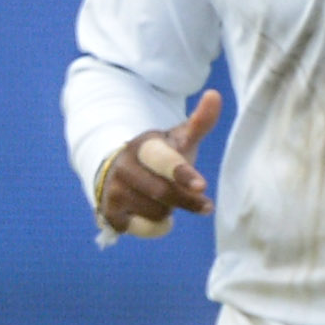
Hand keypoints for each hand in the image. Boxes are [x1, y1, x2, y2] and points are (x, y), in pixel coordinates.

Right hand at [98, 90, 221, 238]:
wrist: (120, 171)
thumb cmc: (160, 155)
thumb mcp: (179, 139)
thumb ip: (199, 122)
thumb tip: (215, 95)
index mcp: (144, 147)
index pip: (163, 160)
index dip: (182, 173)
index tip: (201, 186)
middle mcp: (123, 167)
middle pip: (163, 193)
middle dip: (188, 201)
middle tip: (204, 205)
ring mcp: (113, 190)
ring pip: (156, 212)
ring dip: (169, 210)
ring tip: (164, 199)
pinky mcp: (109, 212)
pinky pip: (144, 229)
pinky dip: (156, 226)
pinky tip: (153, 214)